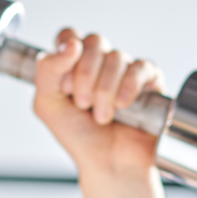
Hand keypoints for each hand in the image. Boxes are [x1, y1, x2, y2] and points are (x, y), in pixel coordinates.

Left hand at [33, 29, 165, 197]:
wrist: (107, 163)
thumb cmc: (78, 136)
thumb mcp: (48, 105)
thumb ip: (47, 71)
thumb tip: (71, 43)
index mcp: (71, 65)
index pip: (69, 35)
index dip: (66, 53)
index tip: (64, 85)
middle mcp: (98, 63)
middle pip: (94, 41)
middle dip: (85, 76)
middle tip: (82, 104)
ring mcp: (124, 70)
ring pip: (117, 56)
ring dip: (105, 90)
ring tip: (101, 116)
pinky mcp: (149, 80)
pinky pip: (142, 67)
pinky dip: (129, 87)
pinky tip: (123, 106)